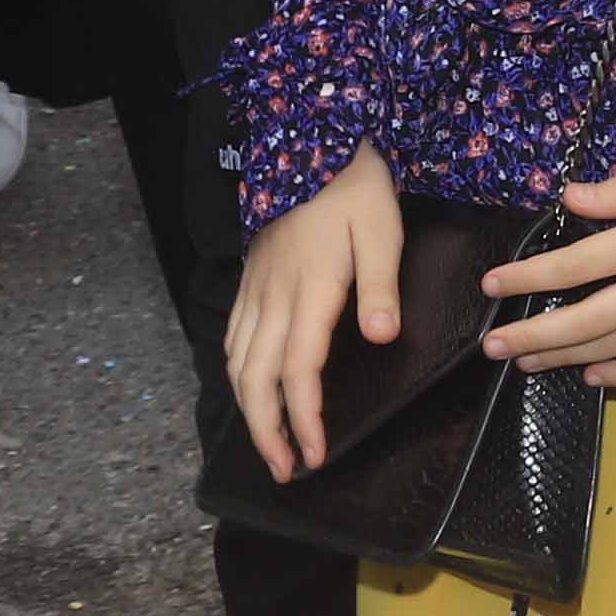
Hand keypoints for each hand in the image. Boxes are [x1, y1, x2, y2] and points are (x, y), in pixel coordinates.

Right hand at [225, 144, 401, 482]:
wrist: (311, 144)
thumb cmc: (355, 189)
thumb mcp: (383, 232)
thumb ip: (381, 287)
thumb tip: (382, 339)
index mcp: (309, 292)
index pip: (298, 372)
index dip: (303, 420)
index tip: (314, 456)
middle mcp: (273, 298)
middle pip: (256, 380)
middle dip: (266, 432)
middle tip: (284, 471)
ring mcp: (255, 290)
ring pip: (237, 363)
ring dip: (248, 409)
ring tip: (268, 444)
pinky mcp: (249, 280)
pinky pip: (233, 338)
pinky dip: (237, 375)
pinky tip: (247, 389)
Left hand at [478, 157, 615, 391]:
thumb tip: (567, 198)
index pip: (572, 265)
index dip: (526, 276)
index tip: (491, 283)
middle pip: (583, 320)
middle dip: (532, 334)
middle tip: (492, 345)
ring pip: (615, 348)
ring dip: (565, 357)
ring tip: (526, 360)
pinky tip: (595, 378)